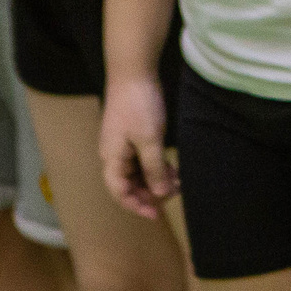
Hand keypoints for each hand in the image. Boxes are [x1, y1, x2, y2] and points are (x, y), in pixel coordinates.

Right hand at [98, 73, 175, 218]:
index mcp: (112, 159)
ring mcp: (123, 145)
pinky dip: (158, 166)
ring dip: (156, 180)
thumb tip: (159, 194)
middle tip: (174, 196)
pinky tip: (174, 170)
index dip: (137, 206)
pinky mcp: (134, 135)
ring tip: (179, 184)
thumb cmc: (139, 106)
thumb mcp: (149, 140)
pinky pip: (144, 159)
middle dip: (150, 194)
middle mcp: (114, 155)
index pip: (119, 193)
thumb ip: (154, 169)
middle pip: (129, 185)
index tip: (156, 216)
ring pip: (138, 172)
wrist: (133, 74)